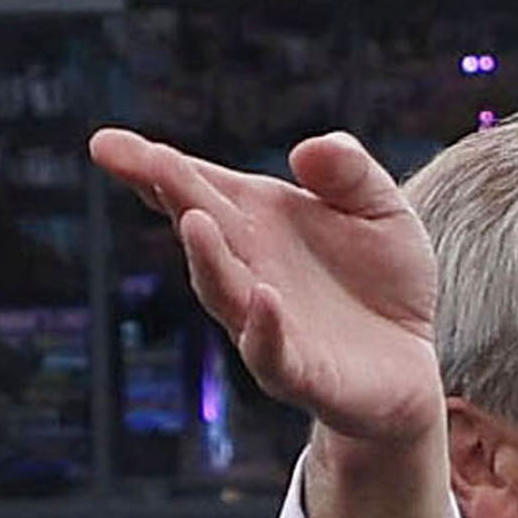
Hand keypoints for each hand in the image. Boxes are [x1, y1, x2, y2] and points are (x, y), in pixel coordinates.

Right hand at [89, 128, 440, 447]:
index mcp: (256, 223)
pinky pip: (272, 353)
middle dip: (170, 194)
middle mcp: (248, 271)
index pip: (195, 189)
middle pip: (201, 230)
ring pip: (224, 292)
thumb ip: (351, 173)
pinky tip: (265, 298)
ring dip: (207, 259)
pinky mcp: (302, 374)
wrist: (411, 367)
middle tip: (146, 162)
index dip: (151, 167)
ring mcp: (267, 325)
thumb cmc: (383, 283)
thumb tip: (309, 149)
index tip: (106, 144)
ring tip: (195, 220)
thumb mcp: (383, 212)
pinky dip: (264, 328)